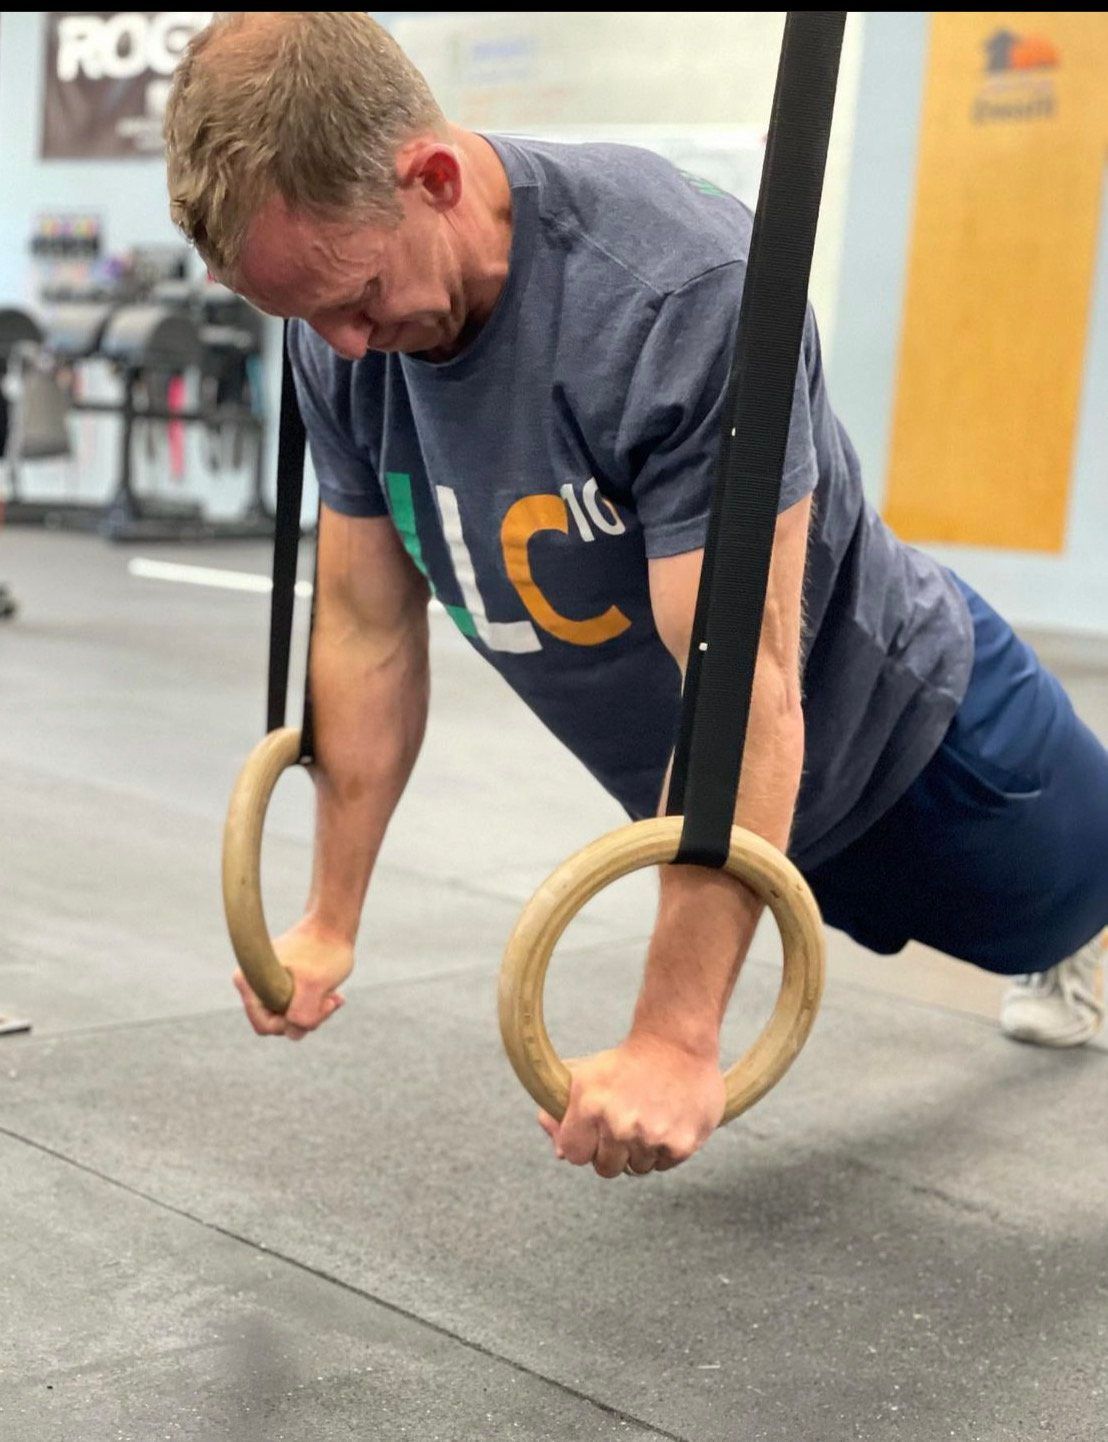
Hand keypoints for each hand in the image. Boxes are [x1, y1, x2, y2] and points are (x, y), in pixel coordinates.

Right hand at [233, 919, 352, 1040]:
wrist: (334, 923)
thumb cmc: (324, 950)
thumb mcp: (316, 985)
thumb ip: (302, 1014)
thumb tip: (293, 1033)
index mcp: (249, 983)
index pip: (265, 1026)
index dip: (292, 1024)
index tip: (316, 1007)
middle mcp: (253, 985)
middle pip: (278, 1024)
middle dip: (306, 1017)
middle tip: (330, 1001)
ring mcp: (268, 985)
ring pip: (290, 1017)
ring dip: (315, 1012)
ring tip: (334, 996)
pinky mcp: (282, 985)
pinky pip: (297, 1007)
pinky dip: (315, 1005)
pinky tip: (334, 995)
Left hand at [537, 1034, 725, 1178]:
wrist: (677, 1041)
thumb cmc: (628, 1060)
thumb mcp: (587, 1077)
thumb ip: (564, 1114)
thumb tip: (560, 1153)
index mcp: (590, 1106)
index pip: (574, 1154)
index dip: (583, 1145)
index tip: (593, 1134)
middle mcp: (619, 1125)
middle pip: (606, 1168)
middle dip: (612, 1152)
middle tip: (624, 1125)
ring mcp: (651, 1137)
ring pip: (638, 1167)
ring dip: (640, 1150)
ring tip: (649, 1117)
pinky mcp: (680, 1145)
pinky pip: (663, 1164)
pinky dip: (664, 1149)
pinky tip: (667, 1120)